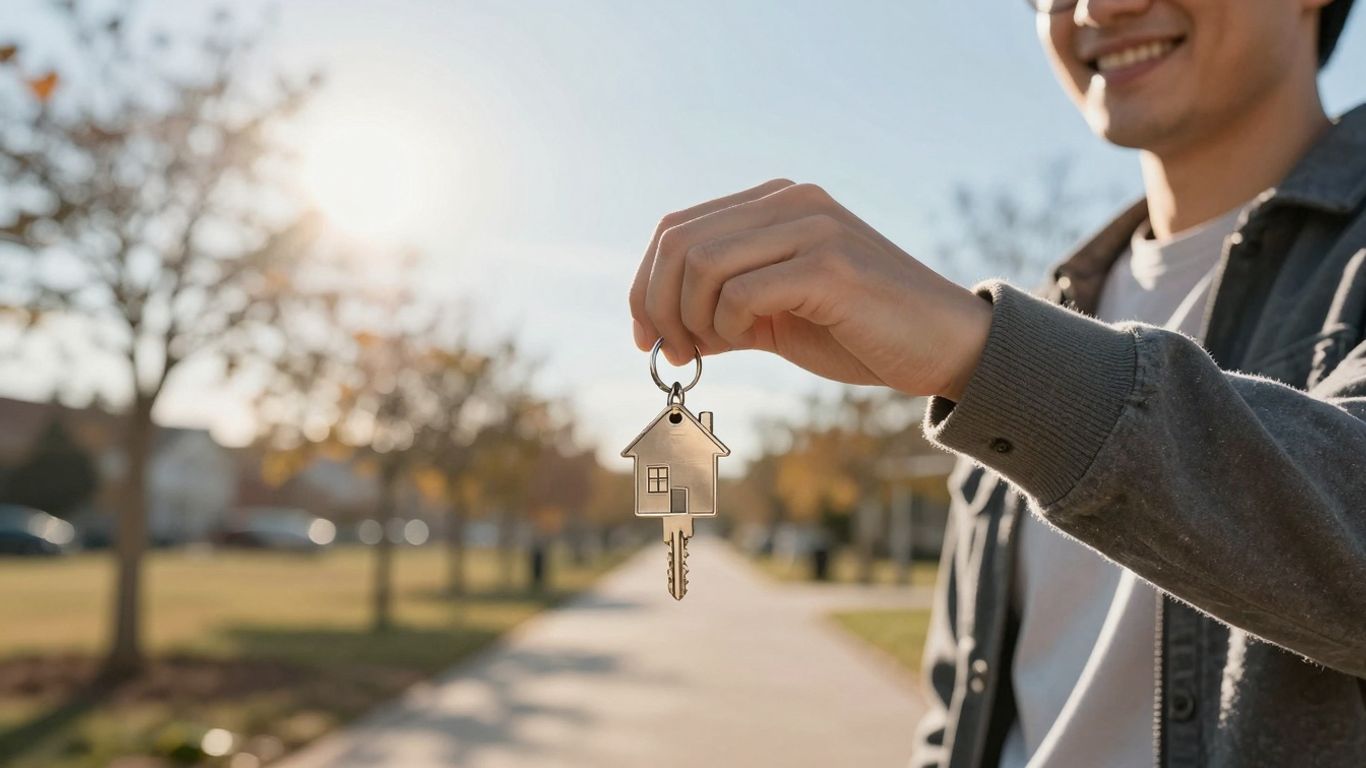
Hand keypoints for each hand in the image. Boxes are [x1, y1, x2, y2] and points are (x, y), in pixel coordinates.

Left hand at [629, 179, 992, 400]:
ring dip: (689, 318)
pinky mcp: (830, 266)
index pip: (678, 227)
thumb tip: (660, 330)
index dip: (646, 281)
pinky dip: (725, 325)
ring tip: (707, 350)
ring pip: (702, 264)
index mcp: (776, 202)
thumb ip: (725, 309)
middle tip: (669, 351)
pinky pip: (741, 293)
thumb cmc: (862, 332)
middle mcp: (792, 200)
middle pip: (679, 241)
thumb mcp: (778, 316)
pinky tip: (744, 341)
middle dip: (656, 303)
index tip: (644, 333)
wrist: (946, 347)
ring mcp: (812, 228)